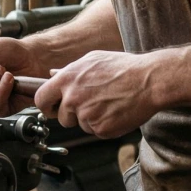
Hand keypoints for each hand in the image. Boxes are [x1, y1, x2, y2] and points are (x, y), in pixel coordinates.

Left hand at [35, 50, 162, 137]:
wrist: (149, 81)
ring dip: (91, 119)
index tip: (53, 107)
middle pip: (62, 118)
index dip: (47, 105)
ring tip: (108, 103)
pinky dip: (105, 125)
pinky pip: (96, 131)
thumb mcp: (92, 59)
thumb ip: (69, 70)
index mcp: (67, 79)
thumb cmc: (124, 68)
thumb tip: (53, 74)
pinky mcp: (101, 129)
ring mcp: (86, 115)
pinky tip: (116, 111)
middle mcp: (73, 99)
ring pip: (81, 125)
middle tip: (90, 105)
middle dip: (72, 115)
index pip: (41, 99)